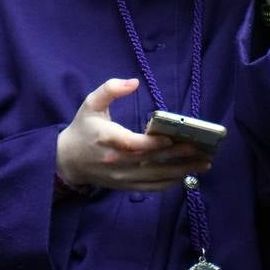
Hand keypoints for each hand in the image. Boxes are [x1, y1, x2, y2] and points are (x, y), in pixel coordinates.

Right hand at [56, 78, 210, 191]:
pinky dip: (169, 183)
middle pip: (150, 162)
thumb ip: (109, 89)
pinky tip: (186, 176)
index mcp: (107, 139)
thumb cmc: (83, 128)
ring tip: (203, 164)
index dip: (152, 144)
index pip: (132, 145)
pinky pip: (149, 188)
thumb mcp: (91, 104)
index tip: (172, 138)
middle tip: (202, 150)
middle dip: (178, 156)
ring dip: (180, 172)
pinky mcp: (124, 186)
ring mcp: (121, 176)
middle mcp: (116, 161)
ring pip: (154, 177)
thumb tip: (133, 82)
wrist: (66, 161)